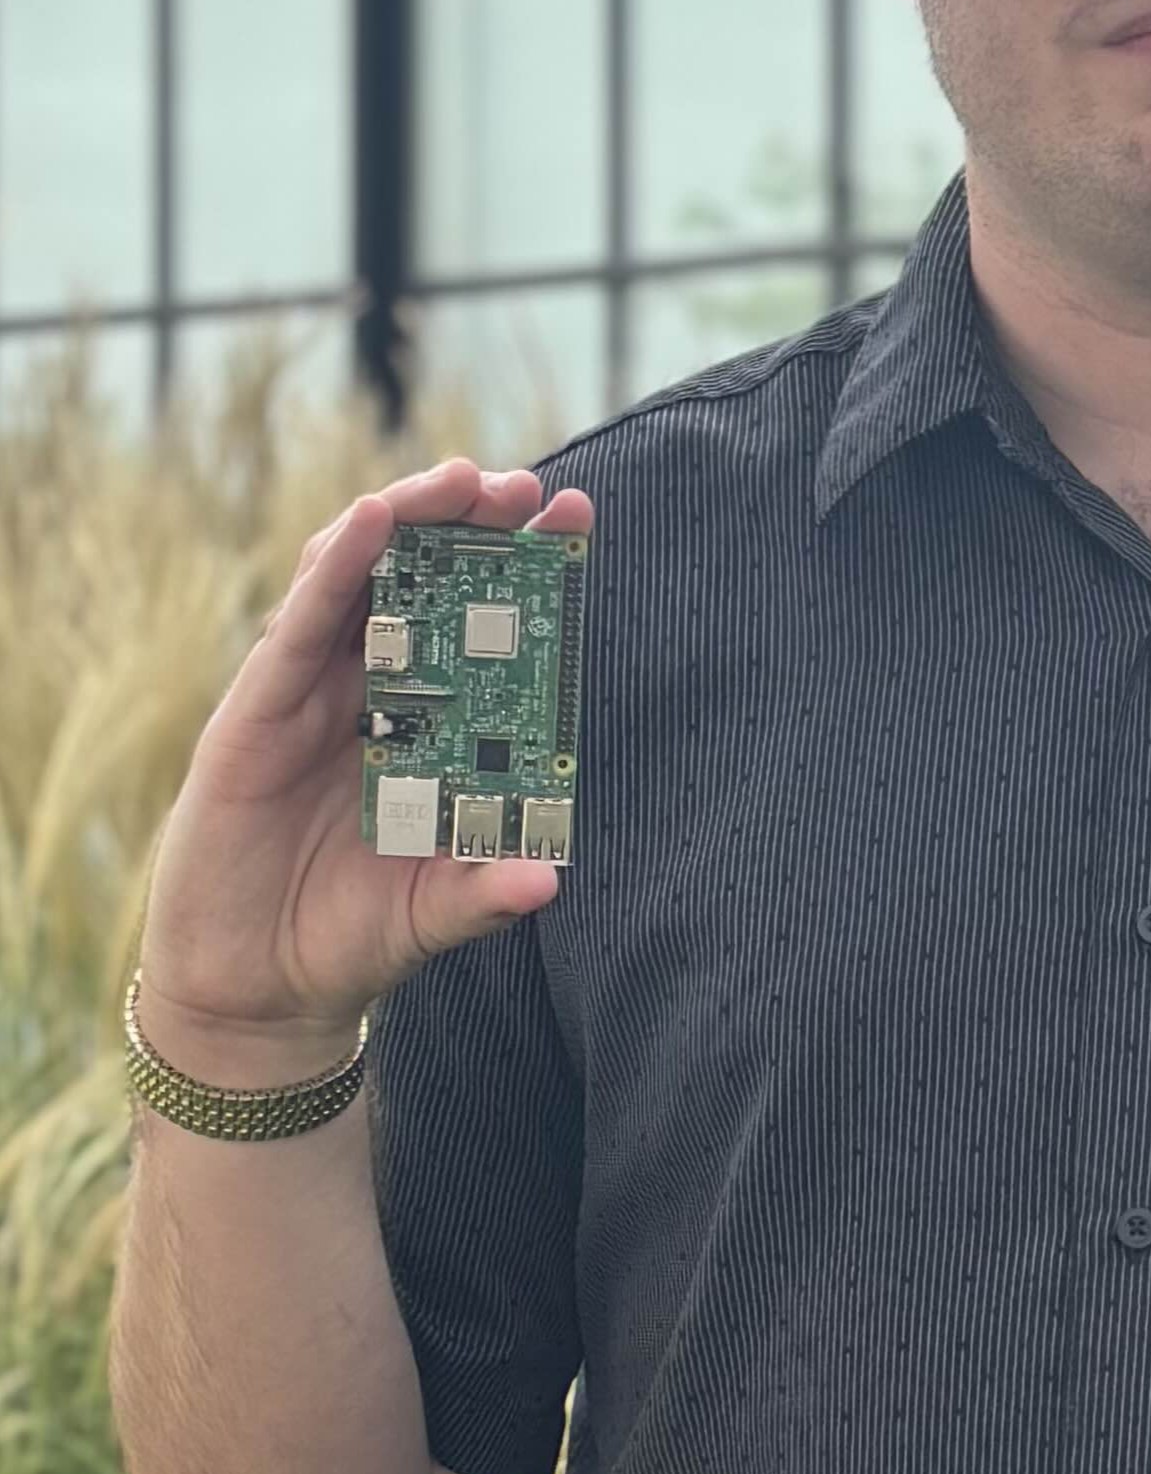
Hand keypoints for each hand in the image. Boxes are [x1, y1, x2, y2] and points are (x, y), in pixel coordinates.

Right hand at [137, 456, 594, 1066]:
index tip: (574, 516)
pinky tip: (368, 523)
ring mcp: (308, 696)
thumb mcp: (433, 914)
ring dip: (404, 520)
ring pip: (355, 580)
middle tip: (519, 484)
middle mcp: (368, 696)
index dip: (520, 568)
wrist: (254, 993)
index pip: (475, 627)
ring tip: (457, 480)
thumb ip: (486, 893)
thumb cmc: (347, 938)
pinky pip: (297, 627)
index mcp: (422, 725)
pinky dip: (333, 570)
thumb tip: (548, 880)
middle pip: (416, 583)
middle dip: (465, 523)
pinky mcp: (253, 712)